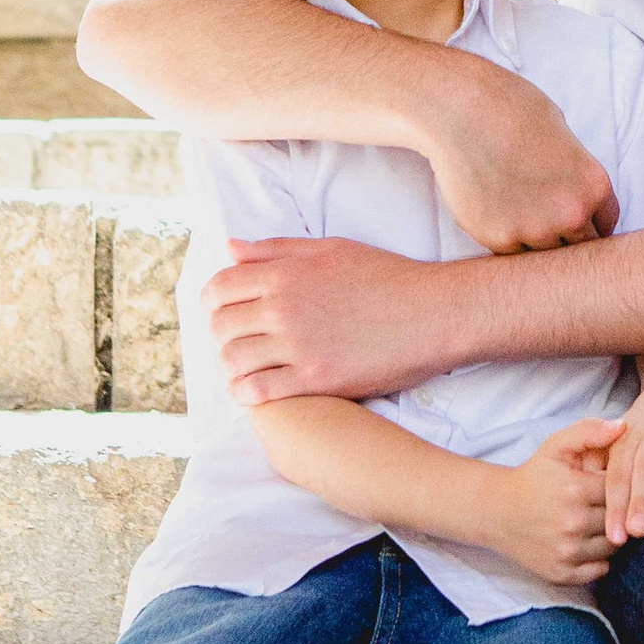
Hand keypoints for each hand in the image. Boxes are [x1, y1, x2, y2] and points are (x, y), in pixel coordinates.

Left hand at [205, 238, 446, 404]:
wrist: (431, 314)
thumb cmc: (385, 277)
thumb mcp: (330, 249)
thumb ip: (275, 249)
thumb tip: (229, 249)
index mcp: (285, 273)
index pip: (220, 288)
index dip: (213, 301)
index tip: (222, 311)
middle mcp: (284, 308)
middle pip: (221, 327)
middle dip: (221, 335)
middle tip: (235, 341)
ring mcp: (298, 346)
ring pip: (234, 361)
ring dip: (231, 367)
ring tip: (242, 368)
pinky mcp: (315, 380)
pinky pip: (259, 392)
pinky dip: (245, 394)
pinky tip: (251, 391)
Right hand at [424, 64, 619, 253]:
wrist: (462, 110)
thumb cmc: (512, 110)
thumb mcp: (562, 134)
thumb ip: (573, 174)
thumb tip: (572, 194)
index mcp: (594, 186)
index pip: (605, 224)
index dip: (590, 221)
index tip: (576, 219)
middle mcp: (570, 213)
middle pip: (580, 247)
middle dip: (566, 235)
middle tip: (545, 219)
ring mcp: (534, 230)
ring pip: (545, 255)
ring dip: (535, 240)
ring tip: (518, 212)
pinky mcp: (498, 238)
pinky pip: (511, 252)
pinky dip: (506, 238)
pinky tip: (496, 211)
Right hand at [494, 422, 618, 587]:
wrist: (497, 511)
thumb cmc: (533, 476)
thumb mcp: (556, 446)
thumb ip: (589, 431)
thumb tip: (623, 426)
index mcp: (575, 490)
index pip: (621, 490)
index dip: (618, 486)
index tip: (608, 484)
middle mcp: (572, 523)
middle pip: (619, 520)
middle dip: (617, 511)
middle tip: (605, 504)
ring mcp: (567, 551)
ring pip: (613, 547)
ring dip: (612, 536)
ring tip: (598, 522)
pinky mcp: (561, 573)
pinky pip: (599, 570)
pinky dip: (599, 560)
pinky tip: (588, 542)